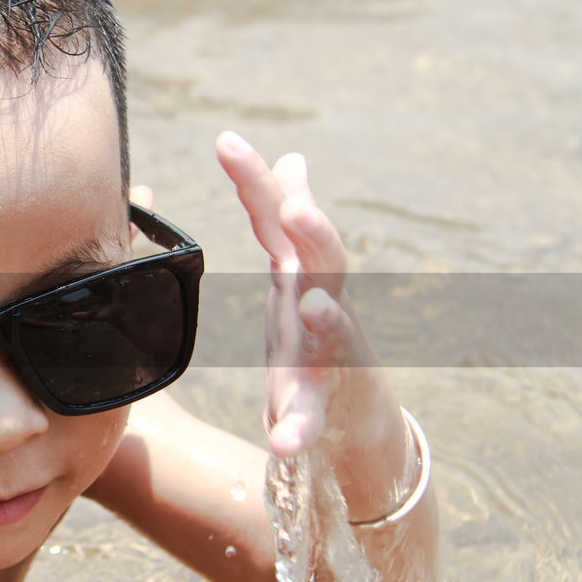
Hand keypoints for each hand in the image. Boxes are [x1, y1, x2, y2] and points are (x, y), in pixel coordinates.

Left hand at [215, 131, 406, 519]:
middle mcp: (322, 308)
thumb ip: (286, 222)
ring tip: (314, 303)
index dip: (257, 180)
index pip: (279, 219)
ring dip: (328, 319)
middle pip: (323, 263)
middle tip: (295, 206)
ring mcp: (329, 359)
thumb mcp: (298, 277)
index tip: (225, 139)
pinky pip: (312, 421)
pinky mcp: (325, 412)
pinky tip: (284, 442)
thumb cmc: (316, 340)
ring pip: (333, 337)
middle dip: (314, 234)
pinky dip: (300, 430)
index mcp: (301, 276)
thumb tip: (292, 159)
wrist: (356, 422)